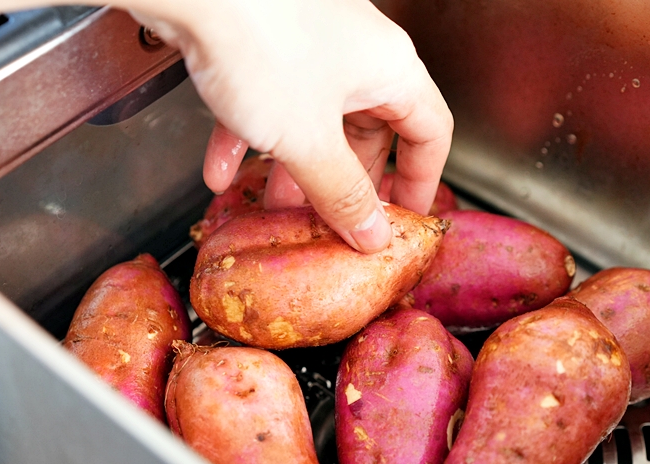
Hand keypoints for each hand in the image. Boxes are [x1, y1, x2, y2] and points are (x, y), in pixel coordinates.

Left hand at [128, 0, 452, 252]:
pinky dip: (247, 139)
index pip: (429, 134)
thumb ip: (342, 193)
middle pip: (365, 132)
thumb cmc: (260, 43)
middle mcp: (356, 53)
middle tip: (327, 225)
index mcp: (390, 70)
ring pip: (312, 122)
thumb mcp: (308, 140)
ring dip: (291, 170)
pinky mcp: (261, 44)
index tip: (402, 221)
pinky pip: (265, 102)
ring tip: (270, 209)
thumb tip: (372, 235)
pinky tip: (219, 172)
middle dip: (341, 186)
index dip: (420, 183)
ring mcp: (307, 46)